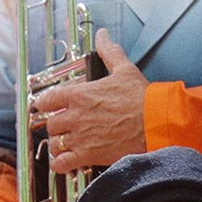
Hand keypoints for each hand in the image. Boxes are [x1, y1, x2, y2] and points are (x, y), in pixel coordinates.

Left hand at [37, 29, 147, 174]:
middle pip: (51, 124)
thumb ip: (109, 52)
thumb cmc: (142, 99)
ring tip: (68, 145)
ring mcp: (80, 137)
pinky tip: (67, 162)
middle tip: (65, 128)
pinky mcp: (88, 156)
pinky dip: (61, 165)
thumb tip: (103, 36)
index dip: (46, 105)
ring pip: (55, 144)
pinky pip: (62, 164)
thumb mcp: (124, 69)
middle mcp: (75, 116)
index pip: (47, 100)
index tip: (48, 108)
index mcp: (79, 94)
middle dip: (57, 127)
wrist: (155, 123)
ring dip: (59, 145)